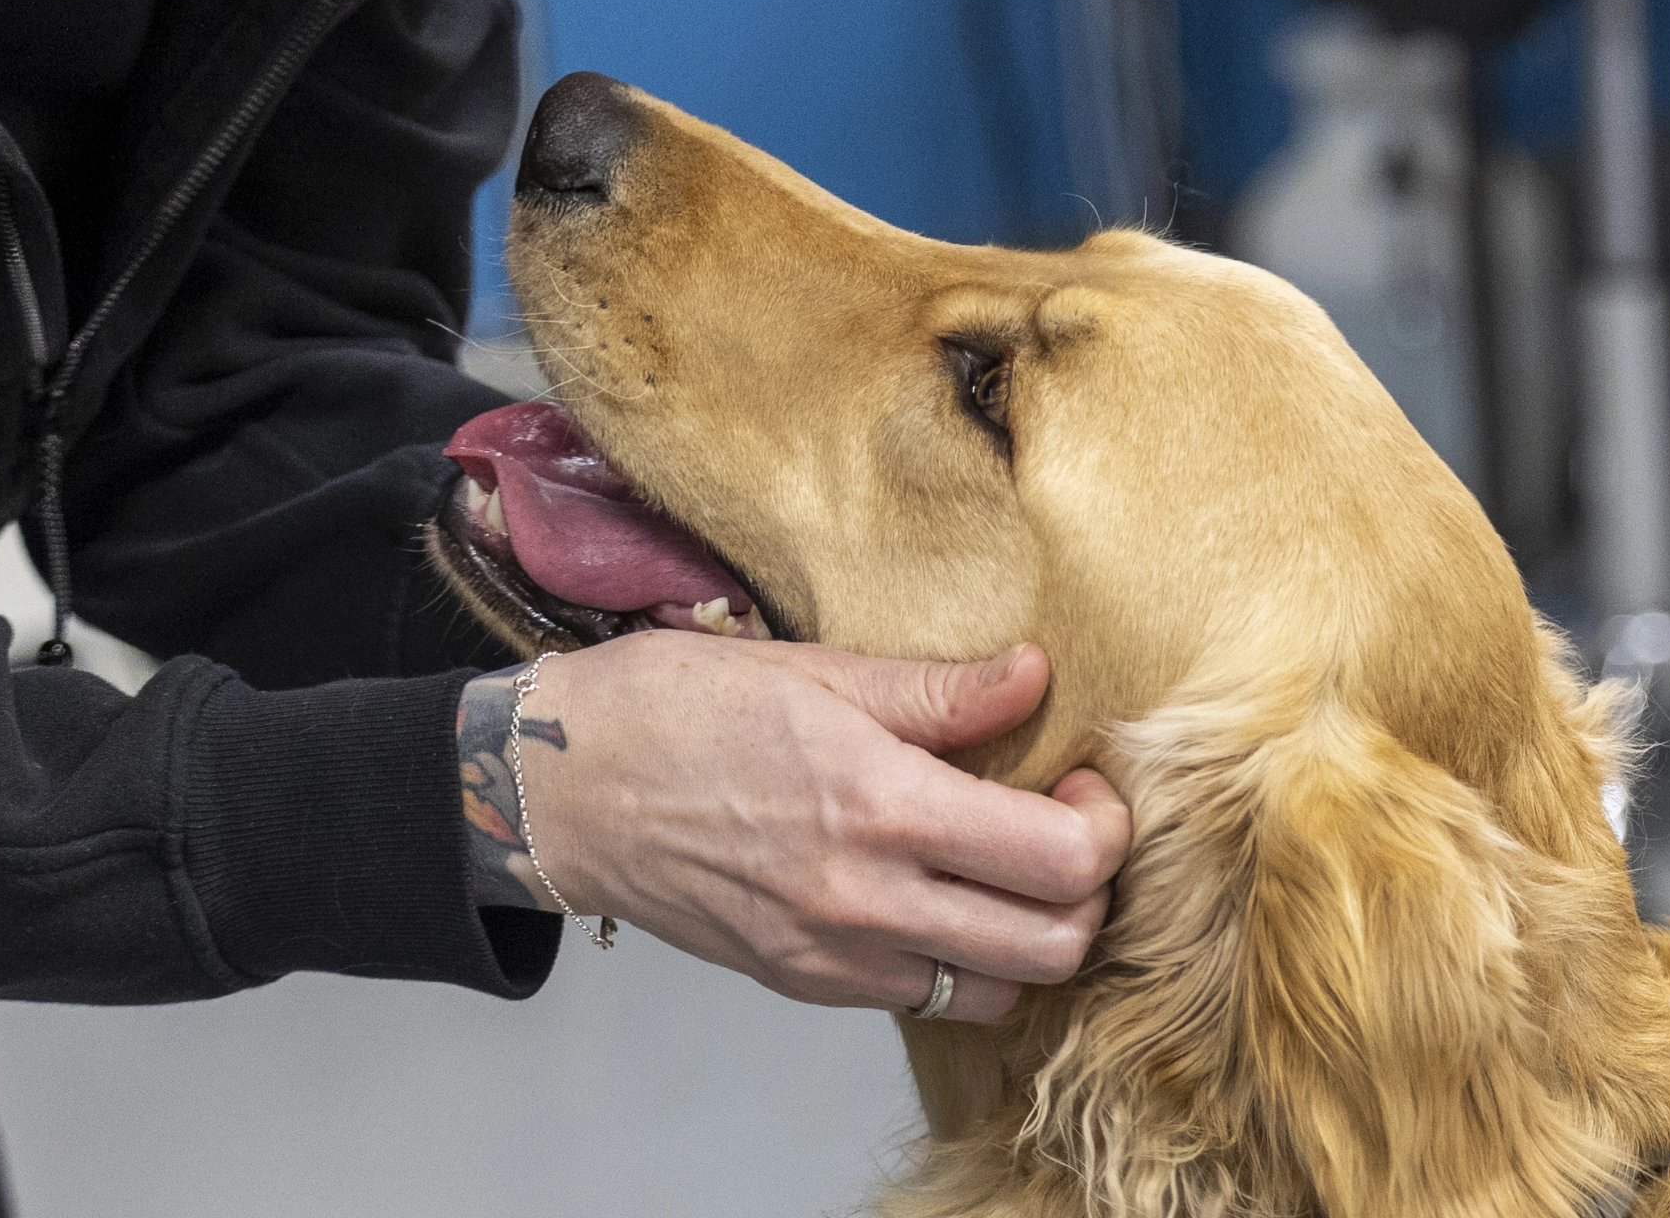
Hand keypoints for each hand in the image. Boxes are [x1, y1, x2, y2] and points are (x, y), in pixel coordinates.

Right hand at [476, 635, 1129, 1022]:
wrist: (564, 787)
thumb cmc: (677, 709)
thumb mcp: (817, 670)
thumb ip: (938, 691)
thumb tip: (1034, 675)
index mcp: (881, 804)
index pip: (1063, 859)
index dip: (1105, 822)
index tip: (1083, 779)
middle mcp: (867, 899)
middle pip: (1056, 945)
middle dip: (1089, 888)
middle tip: (1061, 825)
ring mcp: (835, 956)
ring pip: (1001, 990)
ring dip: (1029, 935)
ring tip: (1003, 866)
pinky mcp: (805, 985)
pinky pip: (924, 998)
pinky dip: (959, 959)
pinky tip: (937, 893)